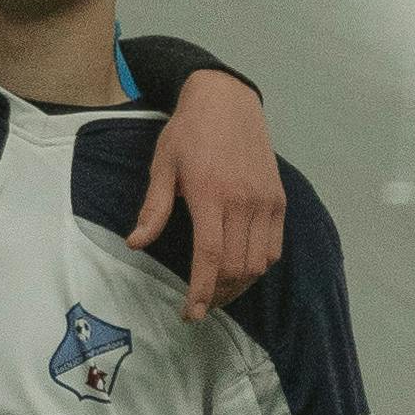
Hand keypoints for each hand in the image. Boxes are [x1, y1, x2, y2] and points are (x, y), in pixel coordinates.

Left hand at [130, 71, 282, 316]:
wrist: (227, 101)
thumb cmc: (188, 132)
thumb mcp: (162, 166)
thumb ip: (153, 208)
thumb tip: (136, 244)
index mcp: (211, 194)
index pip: (210, 256)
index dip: (201, 290)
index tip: (191, 313)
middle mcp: (244, 201)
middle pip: (237, 266)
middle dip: (218, 295)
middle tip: (199, 307)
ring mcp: (266, 201)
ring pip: (259, 262)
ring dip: (239, 285)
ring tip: (219, 294)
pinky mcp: (278, 199)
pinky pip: (274, 246)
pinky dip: (259, 266)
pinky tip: (241, 271)